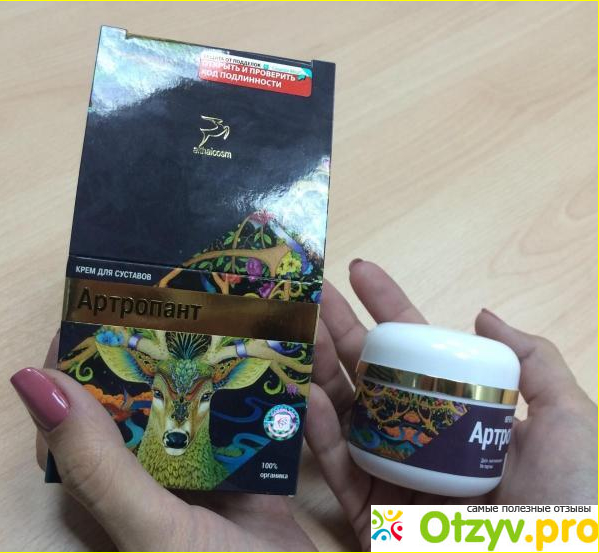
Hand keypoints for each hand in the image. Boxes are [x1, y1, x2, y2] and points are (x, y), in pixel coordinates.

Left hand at [11, 336, 315, 551]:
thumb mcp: (150, 527)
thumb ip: (97, 465)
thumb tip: (31, 382)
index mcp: (112, 490)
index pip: (74, 418)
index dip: (74, 365)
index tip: (90, 311)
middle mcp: (153, 479)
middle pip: (141, 403)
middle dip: (148, 352)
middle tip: (165, 299)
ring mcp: (204, 475)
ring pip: (195, 408)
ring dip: (203, 367)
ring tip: (216, 315)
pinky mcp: (250, 475)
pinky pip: (247, 424)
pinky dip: (253, 393)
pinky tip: (265, 358)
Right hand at [305, 260, 597, 548]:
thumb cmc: (567, 504)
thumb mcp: (570, 421)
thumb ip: (534, 363)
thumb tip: (481, 312)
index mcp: (459, 413)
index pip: (417, 348)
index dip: (388, 306)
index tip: (360, 271)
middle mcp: (420, 435)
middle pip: (371, 372)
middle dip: (340, 329)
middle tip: (313, 292)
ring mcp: (390, 472)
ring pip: (346, 411)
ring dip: (321, 367)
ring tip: (302, 330)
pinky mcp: (367, 511)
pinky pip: (338, 467)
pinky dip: (319, 431)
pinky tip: (307, 396)